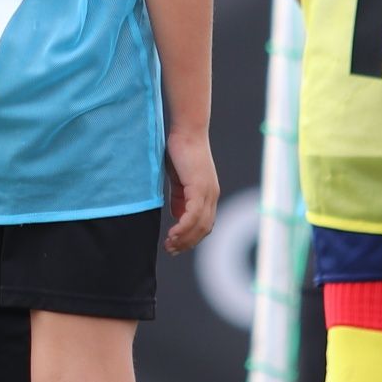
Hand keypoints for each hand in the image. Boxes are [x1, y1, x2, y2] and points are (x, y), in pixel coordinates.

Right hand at [161, 129, 218, 253]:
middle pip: (204, 228)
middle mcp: (211, 195)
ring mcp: (207, 192)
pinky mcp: (199, 188)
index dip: (191, 237)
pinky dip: (183, 227)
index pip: (204, 224)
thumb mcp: (179, 179)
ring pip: (200, 225)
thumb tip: (178, 214)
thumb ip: (179, 197)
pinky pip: (193, 215)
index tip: (176, 245)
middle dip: (187, 243)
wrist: (187, 131)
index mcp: (208, 194)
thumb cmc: (180, 151)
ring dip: (184, 238)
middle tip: (171, 251)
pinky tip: (172, 233)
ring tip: (169, 245)